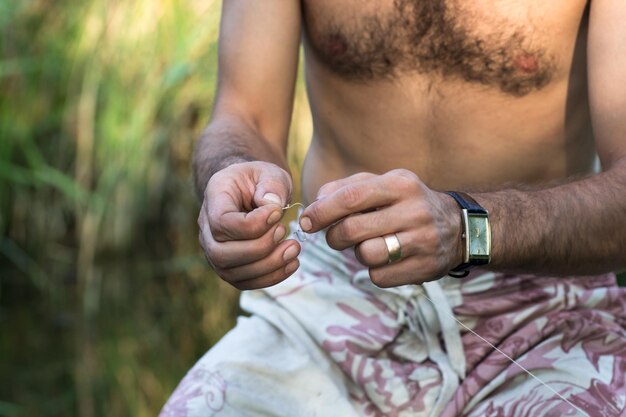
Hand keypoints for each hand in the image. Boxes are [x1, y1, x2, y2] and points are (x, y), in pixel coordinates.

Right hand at [198, 161, 300, 289]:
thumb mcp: (269, 172)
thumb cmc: (260, 180)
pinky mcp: (229, 267)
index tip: (277, 213)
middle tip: (284, 231)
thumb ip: (272, 185)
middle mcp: (206, 227)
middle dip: (259, 249)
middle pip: (221, 253)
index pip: (221, 222)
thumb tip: (272, 206)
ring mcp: (214, 250)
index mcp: (214, 197)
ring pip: (231, 272)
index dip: (252, 224)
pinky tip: (292, 263)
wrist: (251, 192)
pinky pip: (244, 282)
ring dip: (268, 266)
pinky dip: (270, 277)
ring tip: (294, 248)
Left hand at [299, 170, 462, 285]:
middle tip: (335, 236)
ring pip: (366, 255)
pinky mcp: (424, 268)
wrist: (459, 228)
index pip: (351, 197)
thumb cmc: (407, 203)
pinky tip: (387, 259)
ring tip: (368, 245)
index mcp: (400, 184)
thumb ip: (347, 188)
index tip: (306, 221)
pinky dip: (374, 271)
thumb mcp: (385, 184)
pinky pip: (380, 277)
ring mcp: (422, 241)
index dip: (322, 211)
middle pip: (353, 229)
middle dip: (334, 236)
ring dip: (358, 253)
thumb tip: (315, 204)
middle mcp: (414, 211)